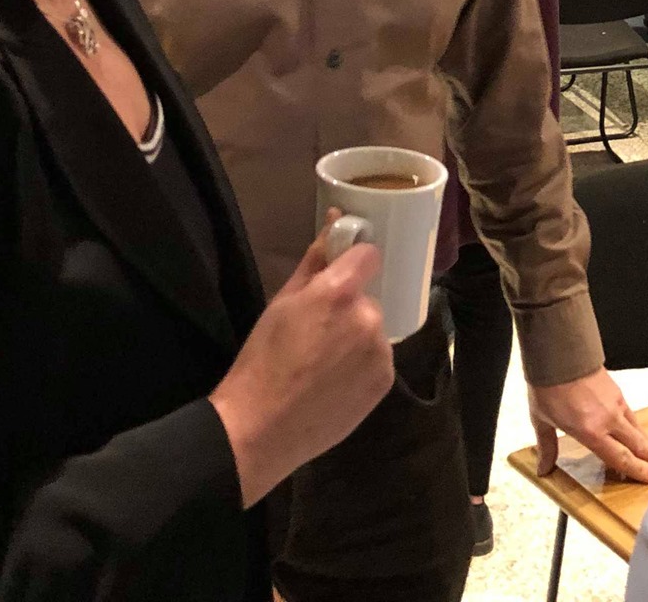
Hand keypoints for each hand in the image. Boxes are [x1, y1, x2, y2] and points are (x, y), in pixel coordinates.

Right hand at [210, 217, 392, 506]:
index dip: (354, 262)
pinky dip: (361, 365)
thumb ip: (314, 260)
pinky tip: (334, 382)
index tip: (341, 275)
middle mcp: (368, 317)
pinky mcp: (385, 380)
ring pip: (373, 330)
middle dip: (348, 308)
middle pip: (368, 298)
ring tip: (322, 363)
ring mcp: (380, 352)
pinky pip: (378, 359)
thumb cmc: (262, 360)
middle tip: (317, 333)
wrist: (262, 428)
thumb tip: (335, 219)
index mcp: (339, 292)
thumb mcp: (281, 302)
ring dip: (356, 337)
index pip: (369, 255)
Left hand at [528, 368, 647, 483]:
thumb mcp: (541, 419)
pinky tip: (641, 431)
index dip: (639, 470)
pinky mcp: (616, 391)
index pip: (620, 457)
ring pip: (638, 428)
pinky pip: (631, 414)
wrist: (558, 353)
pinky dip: (639, 426)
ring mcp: (615, 404)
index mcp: (591, 431)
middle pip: (638, 444)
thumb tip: (543, 469)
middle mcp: (608, 420)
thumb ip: (547, 446)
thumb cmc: (548, 386)